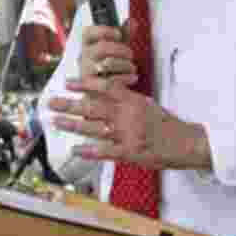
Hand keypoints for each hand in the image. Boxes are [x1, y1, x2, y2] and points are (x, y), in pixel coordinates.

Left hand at [47, 76, 210, 169]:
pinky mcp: (130, 153)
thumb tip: (105, 92)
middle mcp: (127, 115)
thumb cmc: (164, 123)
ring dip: (73, 125)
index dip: (84, 84)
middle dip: (70, 104)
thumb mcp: (146, 104)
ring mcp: (128, 135)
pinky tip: (75, 150)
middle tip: (51, 102)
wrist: (184, 142)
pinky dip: (89, 151)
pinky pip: (105, 151)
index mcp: (132, 101)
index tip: (68, 82)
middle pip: (93, 107)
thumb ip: (126, 99)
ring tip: (56, 122)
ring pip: (95, 128)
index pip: (105, 88)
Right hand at [79, 25, 137, 87]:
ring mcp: (86, 72)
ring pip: (108, 64)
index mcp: (86, 45)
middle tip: (130, 54)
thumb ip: (124, 34)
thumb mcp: (115, 48)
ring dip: (126, 64)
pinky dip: (126, 78)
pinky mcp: (92, 88)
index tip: (118, 34)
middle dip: (121, 50)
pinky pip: (112, 81)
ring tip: (132, 67)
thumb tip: (133, 21)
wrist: (99, 92)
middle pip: (102, 48)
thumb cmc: (107, 66)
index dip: (105, 31)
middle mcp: (83, 57)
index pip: (88, 32)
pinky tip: (132, 77)